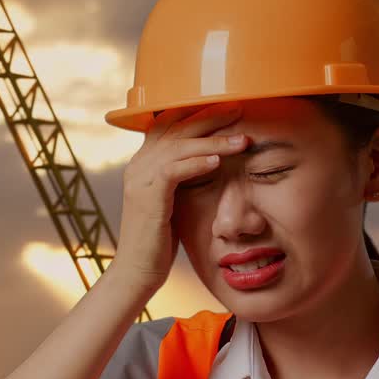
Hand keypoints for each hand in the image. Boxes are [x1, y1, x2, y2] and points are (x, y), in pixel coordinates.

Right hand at [110, 102, 247, 292]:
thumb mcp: (173, 202)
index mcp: (143, 162)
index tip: (228, 107)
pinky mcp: (147, 197)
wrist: (136, 272)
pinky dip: (197, 163)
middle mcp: (138, 164)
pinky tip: (218, 161)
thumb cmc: (159, 241)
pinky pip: (174, 170)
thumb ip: (184, 179)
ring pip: (179, 146)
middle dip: (210, 117)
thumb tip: (211, 163)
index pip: (168, 123)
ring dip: (214, 141)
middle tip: (240, 109)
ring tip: (243, 140)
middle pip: (176, 127)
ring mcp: (140, 179)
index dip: (196, 112)